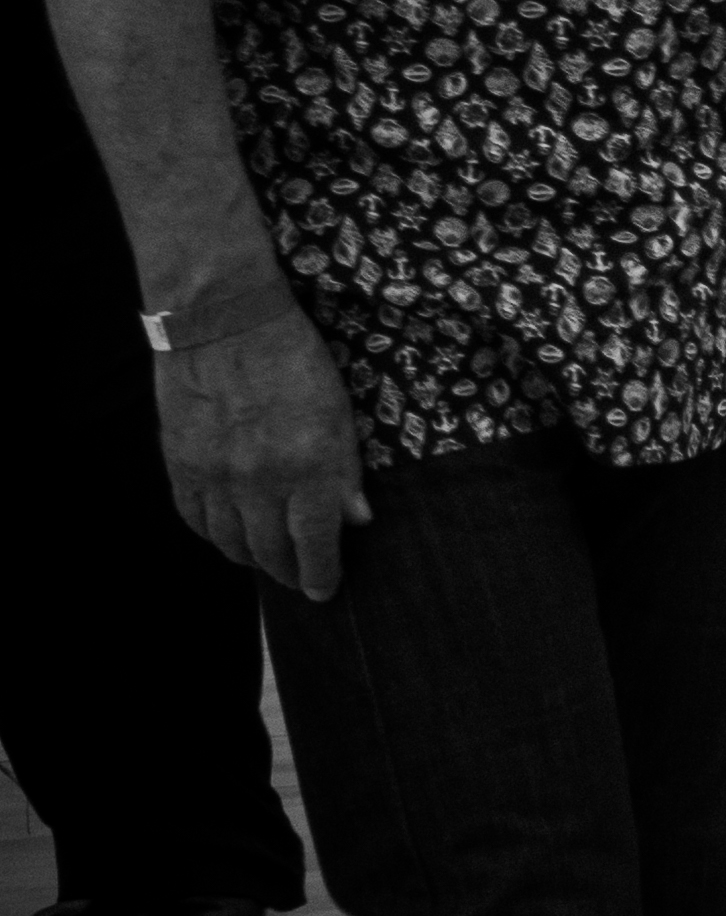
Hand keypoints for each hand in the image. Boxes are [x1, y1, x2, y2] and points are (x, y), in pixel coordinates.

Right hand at [157, 306, 371, 599]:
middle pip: (270, 552)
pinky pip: (195, 520)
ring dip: (251, 559)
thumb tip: (355, 520)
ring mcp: (214, 477)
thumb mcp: (339, 411)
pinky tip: (227, 536)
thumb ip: (345, 470)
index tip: (324, 591)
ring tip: (267, 561)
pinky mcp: (180, 466)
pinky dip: (213, 536)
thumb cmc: (294, 359)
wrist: (224, 323)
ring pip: (230, 543)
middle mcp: (258, 483)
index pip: (315, 543)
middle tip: (298, 578)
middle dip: (288, 572)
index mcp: (306, 468)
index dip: (320, 574)